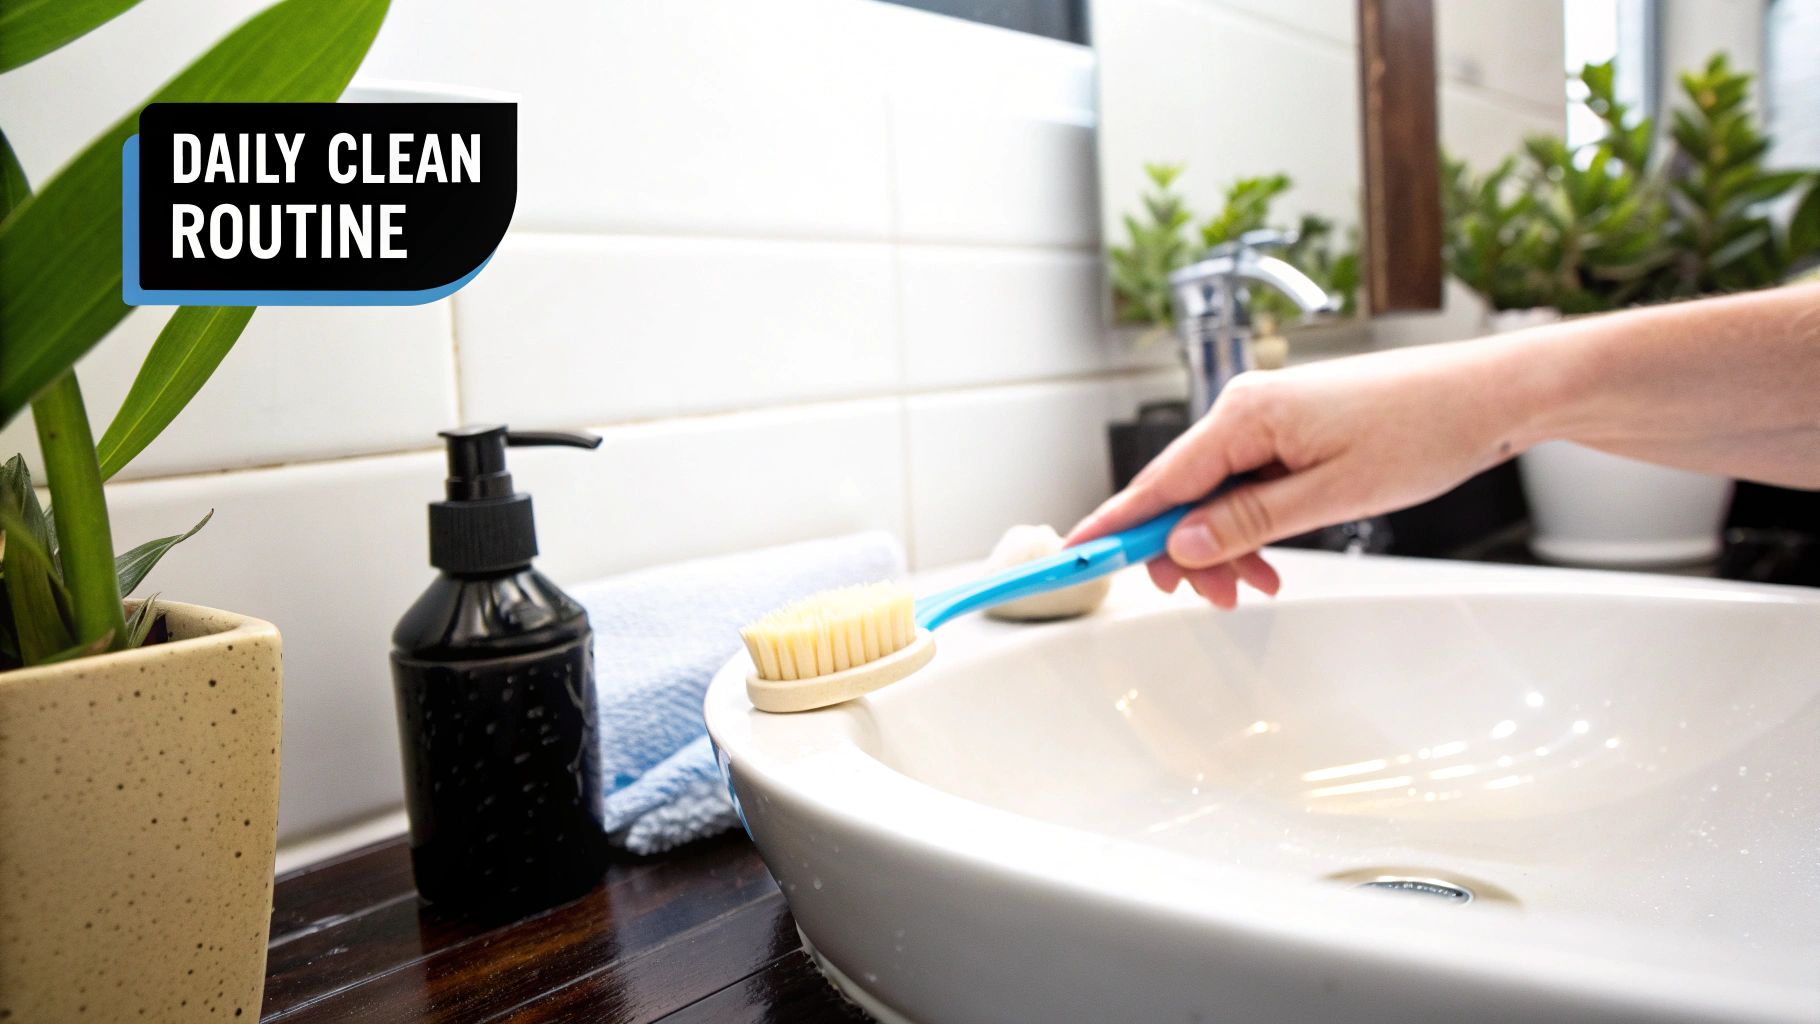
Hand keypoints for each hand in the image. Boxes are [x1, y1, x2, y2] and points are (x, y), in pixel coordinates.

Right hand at [1067, 342, 1530, 606]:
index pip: (1157, 482)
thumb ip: (1249, 522)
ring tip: (1256, 586)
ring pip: (1213, 494)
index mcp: (1244, 415)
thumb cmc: (1425, 430)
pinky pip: (1246, 483)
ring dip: (1223, 544)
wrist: (1491, 396)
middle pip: (1180, 492)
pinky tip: (1270, 558)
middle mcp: (1245, 408)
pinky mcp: (1290, 428)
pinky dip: (1249, 524)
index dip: (1114, 525)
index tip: (1074, 556)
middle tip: (1215, 599)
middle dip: (1185, 551)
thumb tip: (1181, 545)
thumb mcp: (1332, 494)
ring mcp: (1267, 417)